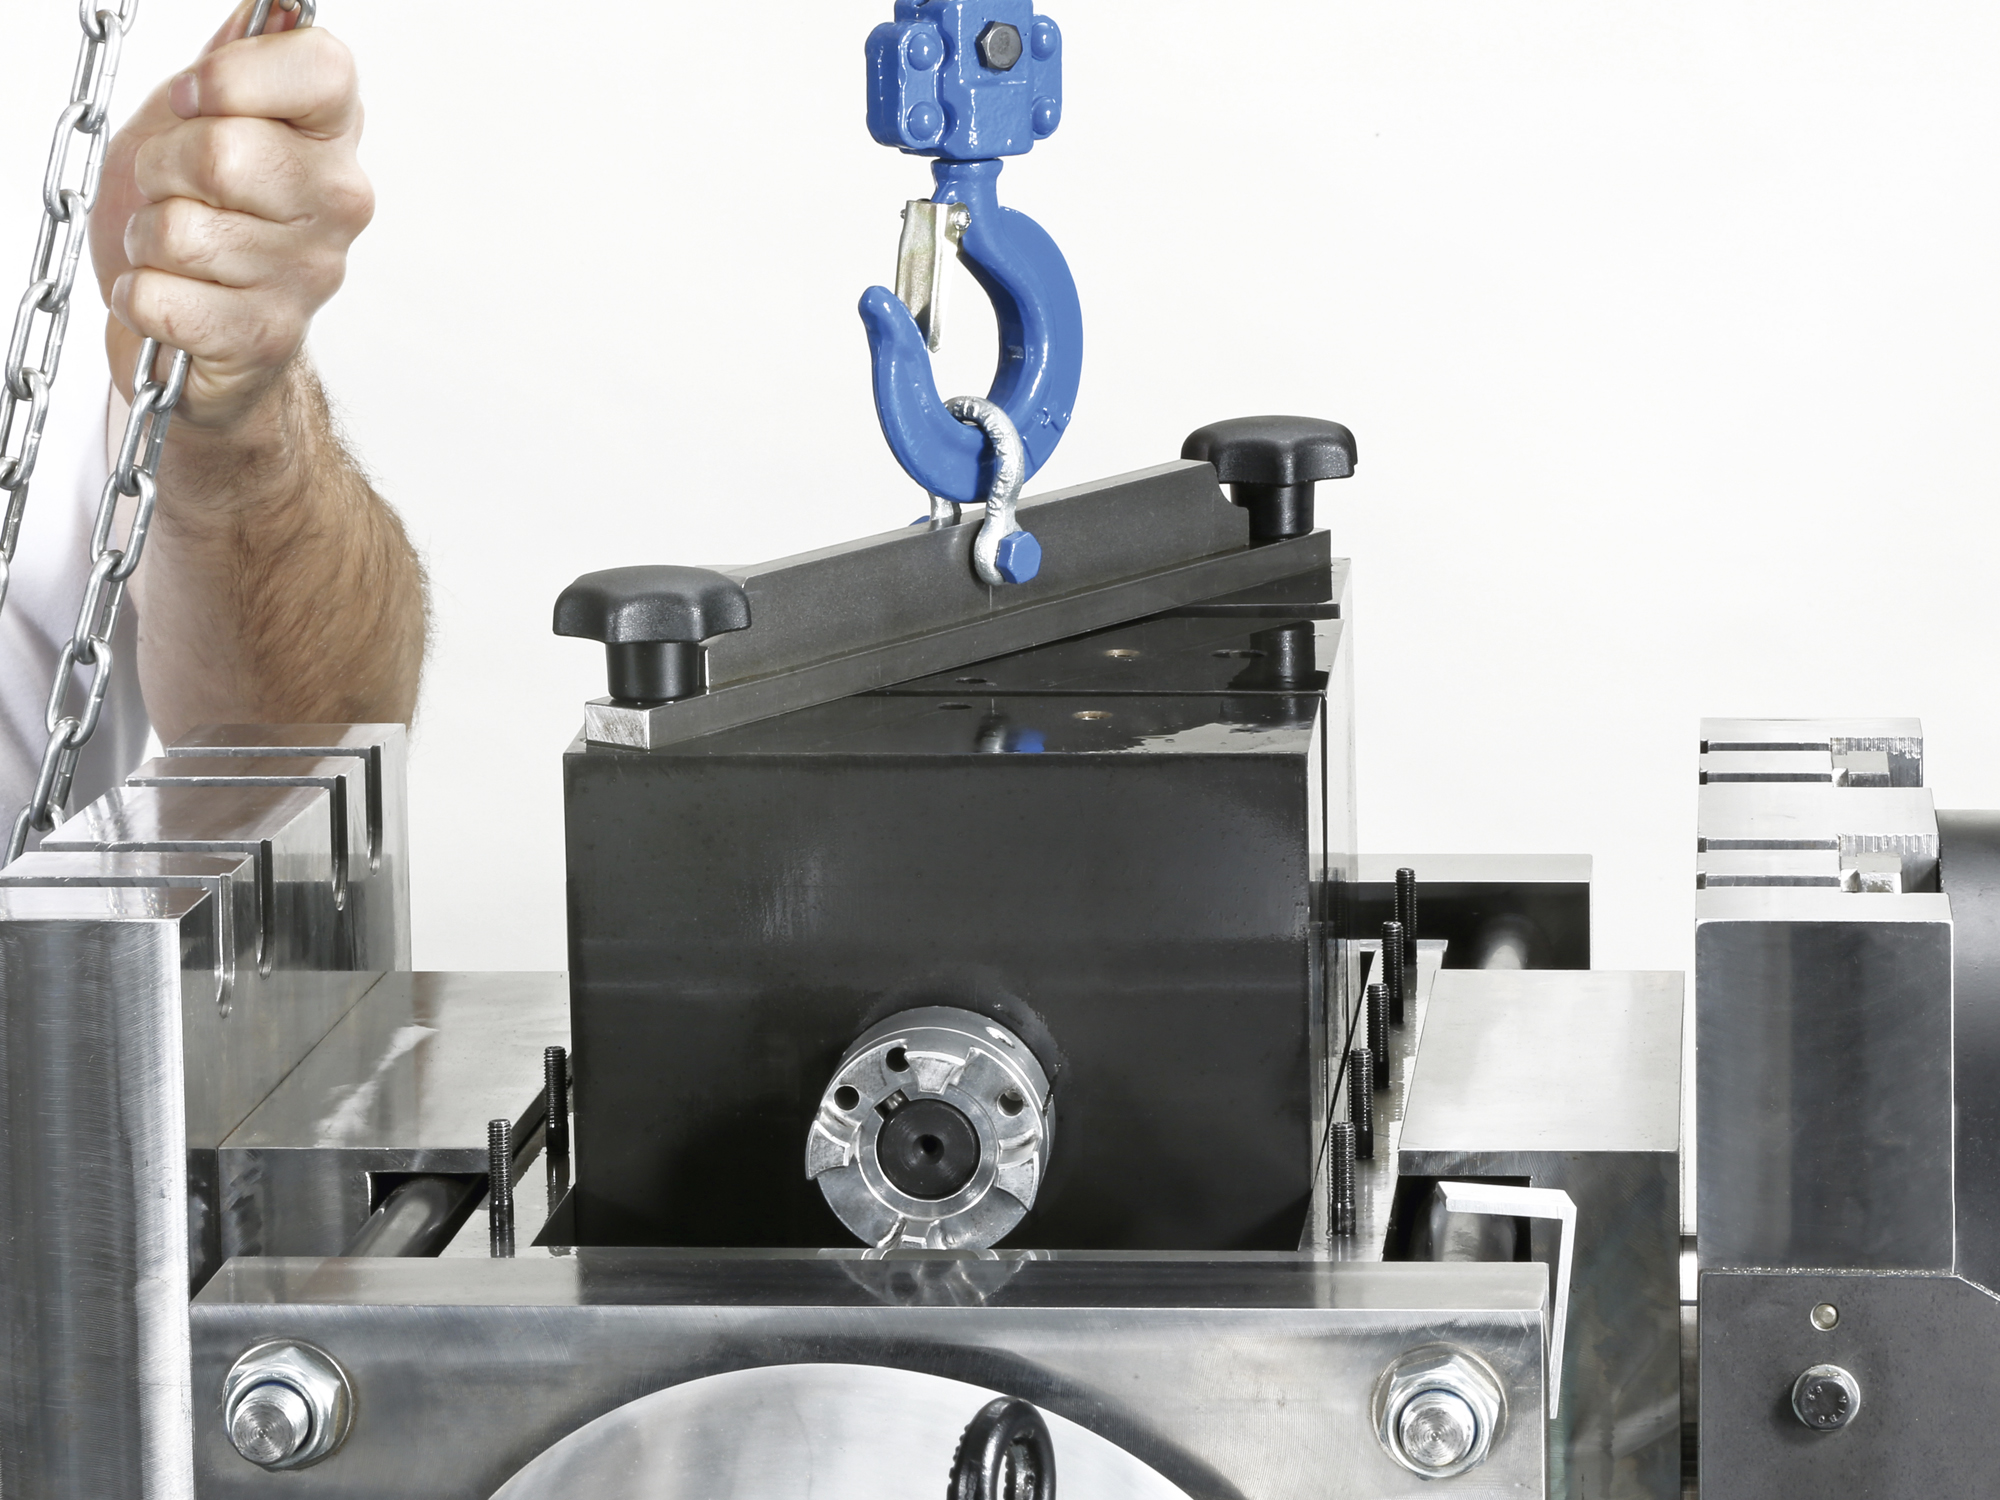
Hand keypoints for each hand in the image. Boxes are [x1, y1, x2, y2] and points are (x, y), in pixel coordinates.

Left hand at [91, 3, 371, 437]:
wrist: (197, 331)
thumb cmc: (200, 216)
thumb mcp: (204, 118)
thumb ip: (237, 62)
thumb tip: (277, 1)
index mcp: (332, 135)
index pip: (320, 67)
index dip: (233, 78)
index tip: (197, 103)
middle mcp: (339, 202)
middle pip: (223, 151)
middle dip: (162, 167)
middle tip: (174, 188)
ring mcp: (311, 275)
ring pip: (180, 229)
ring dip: (148, 238)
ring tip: (175, 249)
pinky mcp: (266, 338)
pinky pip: (162, 299)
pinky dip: (141, 299)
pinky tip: (170, 297)